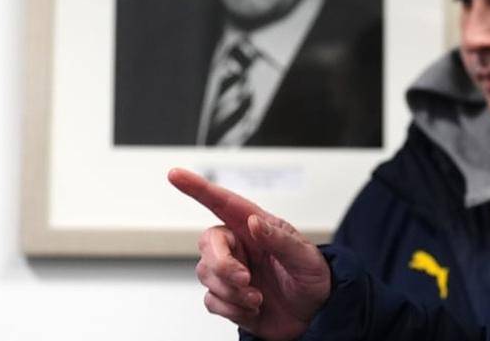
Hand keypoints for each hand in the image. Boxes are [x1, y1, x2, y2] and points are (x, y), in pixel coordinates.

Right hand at [168, 168, 331, 339]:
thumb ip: (280, 240)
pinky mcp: (227, 296)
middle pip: (208, 243)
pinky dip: (231, 308)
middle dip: (222, 264)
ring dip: (231, 291)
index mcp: (257, 227)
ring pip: (206, 274)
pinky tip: (253, 308)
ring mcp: (231, 271)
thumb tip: (255, 222)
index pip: (223, 202)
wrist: (314, 315)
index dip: (198, 188)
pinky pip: (212, 300)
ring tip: (257, 298)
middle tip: (245, 279)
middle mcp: (240, 246)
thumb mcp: (305, 257)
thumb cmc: (312, 279)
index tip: (175, 174)